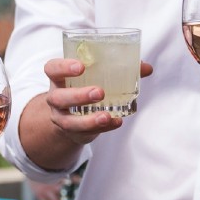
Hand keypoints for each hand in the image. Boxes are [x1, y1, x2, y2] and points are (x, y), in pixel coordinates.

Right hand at [15, 56, 153, 171]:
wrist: (72, 114)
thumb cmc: (86, 86)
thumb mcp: (97, 76)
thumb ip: (120, 69)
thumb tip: (146, 67)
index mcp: (60, 78)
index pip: (52, 69)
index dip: (63, 67)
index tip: (81, 66)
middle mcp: (56, 98)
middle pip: (59, 97)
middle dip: (78, 96)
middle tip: (99, 92)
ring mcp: (62, 117)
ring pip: (69, 121)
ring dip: (88, 120)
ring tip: (106, 116)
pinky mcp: (74, 132)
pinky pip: (85, 133)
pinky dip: (102, 128)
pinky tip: (115, 122)